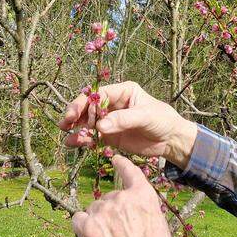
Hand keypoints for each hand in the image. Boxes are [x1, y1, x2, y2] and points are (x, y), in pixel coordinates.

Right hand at [59, 81, 197, 167]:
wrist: (171, 140)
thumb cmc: (162, 120)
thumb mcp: (145, 116)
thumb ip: (123, 120)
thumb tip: (100, 126)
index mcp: (122, 91)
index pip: (97, 94)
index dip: (83, 102)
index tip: (73, 113)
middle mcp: (112, 104)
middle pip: (88, 107)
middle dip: (75, 115)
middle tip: (64, 124)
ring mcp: (110, 120)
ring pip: (87, 123)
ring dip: (76, 129)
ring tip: (67, 138)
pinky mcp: (110, 136)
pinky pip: (92, 137)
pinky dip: (82, 140)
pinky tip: (73, 144)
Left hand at [72, 155, 179, 236]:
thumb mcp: (159, 228)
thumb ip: (144, 213)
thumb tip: (133, 214)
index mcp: (144, 196)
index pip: (130, 172)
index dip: (122, 165)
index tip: (116, 159)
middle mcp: (122, 198)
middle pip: (109, 198)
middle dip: (111, 214)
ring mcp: (103, 211)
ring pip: (93, 210)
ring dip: (97, 223)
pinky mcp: (87, 226)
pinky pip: (78, 219)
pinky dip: (82, 228)